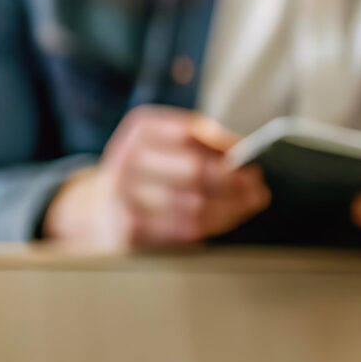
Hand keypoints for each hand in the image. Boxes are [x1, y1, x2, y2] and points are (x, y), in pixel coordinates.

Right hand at [44, 106, 268, 249]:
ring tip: (250, 203)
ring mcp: (124, 196)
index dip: (225, 145)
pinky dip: (212, 226)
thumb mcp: (169, 143)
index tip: (250, 157)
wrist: (103, 208)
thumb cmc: (150, 172)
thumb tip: (241, 148)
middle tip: (257, 185)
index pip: (189, 133)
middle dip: (234, 180)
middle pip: (194, 170)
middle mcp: (126, 158)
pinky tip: (227, 219)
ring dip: (231, 207)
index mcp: (140, 130)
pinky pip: (183, 231)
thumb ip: (203, 140)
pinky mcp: (129, 228)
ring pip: (194, 205)